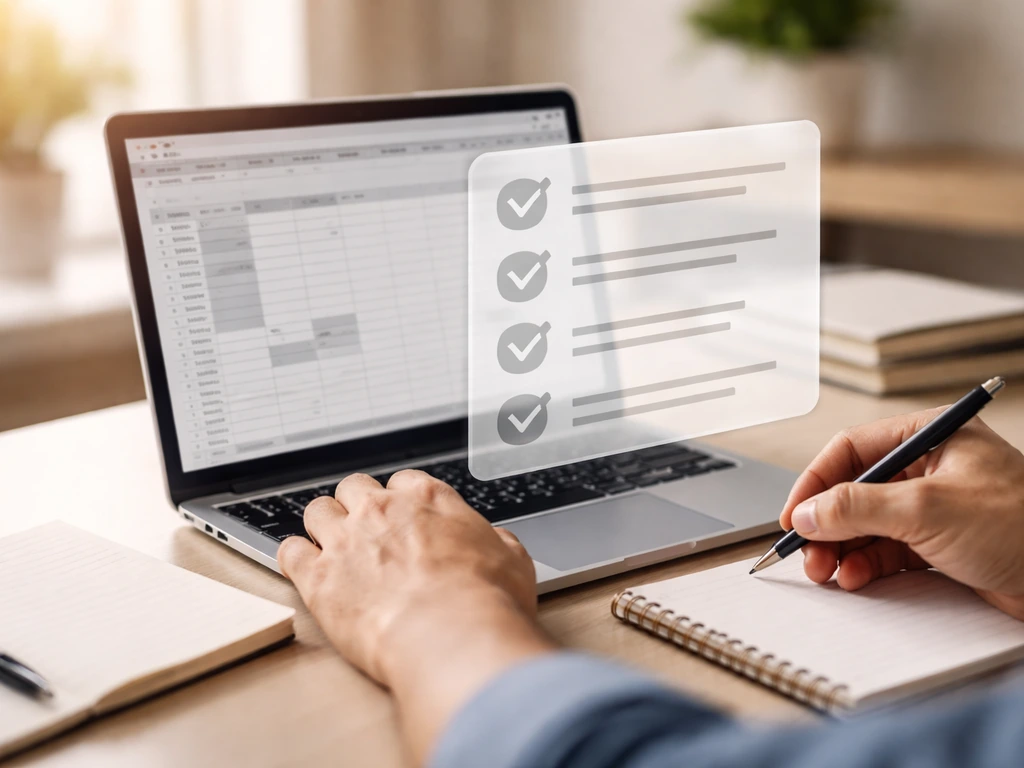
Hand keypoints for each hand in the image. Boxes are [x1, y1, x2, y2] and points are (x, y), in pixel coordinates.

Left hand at [277, 470, 554, 761]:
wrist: (450, 636)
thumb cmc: (484, 601)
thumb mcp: (511, 559)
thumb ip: (494, 541)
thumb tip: (496, 544)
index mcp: (427, 499)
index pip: (402, 482)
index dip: (401, 502)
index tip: (403, 518)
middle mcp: (381, 511)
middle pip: (354, 488)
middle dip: (359, 506)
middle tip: (367, 531)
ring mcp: (345, 540)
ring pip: (317, 511)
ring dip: (324, 526)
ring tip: (332, 547)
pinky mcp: (318, 577)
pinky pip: (290, 552)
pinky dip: (295, 557)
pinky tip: (304, 567)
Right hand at [780, 409, 1023, 619]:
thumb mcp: (928, 508)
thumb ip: (859, 506)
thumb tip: (809, 512)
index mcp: (929, 437)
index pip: (851, 451)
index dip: (816, 483)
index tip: (795, 515)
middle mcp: (929, 468)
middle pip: (854, 490)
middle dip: (827, 524)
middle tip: (808, 553)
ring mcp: (933, 508)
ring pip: (866, 524)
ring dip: (842, 549)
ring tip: (828, 572)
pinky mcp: (940, 545)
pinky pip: (886, 551)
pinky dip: (865, 566)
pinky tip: (856, 579)